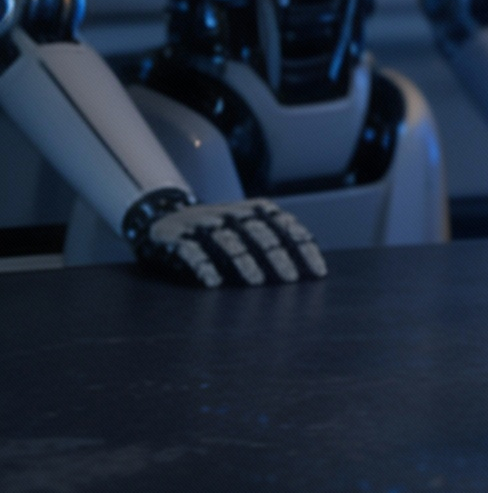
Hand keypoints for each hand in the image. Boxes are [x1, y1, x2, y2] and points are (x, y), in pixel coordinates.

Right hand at [125, 191, 327, 286]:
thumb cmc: (220, 230)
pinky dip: (204, 266)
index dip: (303, 247)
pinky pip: (192, 251)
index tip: (317, 271)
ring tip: (257, 282)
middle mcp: (231, 213)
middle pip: (260, 233)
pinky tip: (213, 282)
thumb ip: (275, 239)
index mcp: (255, 210)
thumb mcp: (249, 227)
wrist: (164, 216)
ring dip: (244, 261)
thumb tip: (309, 267)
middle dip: (277, 256)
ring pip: (229, 241)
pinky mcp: (177, 238)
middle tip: (290, 279)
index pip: (286, 225)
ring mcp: (203, 224)